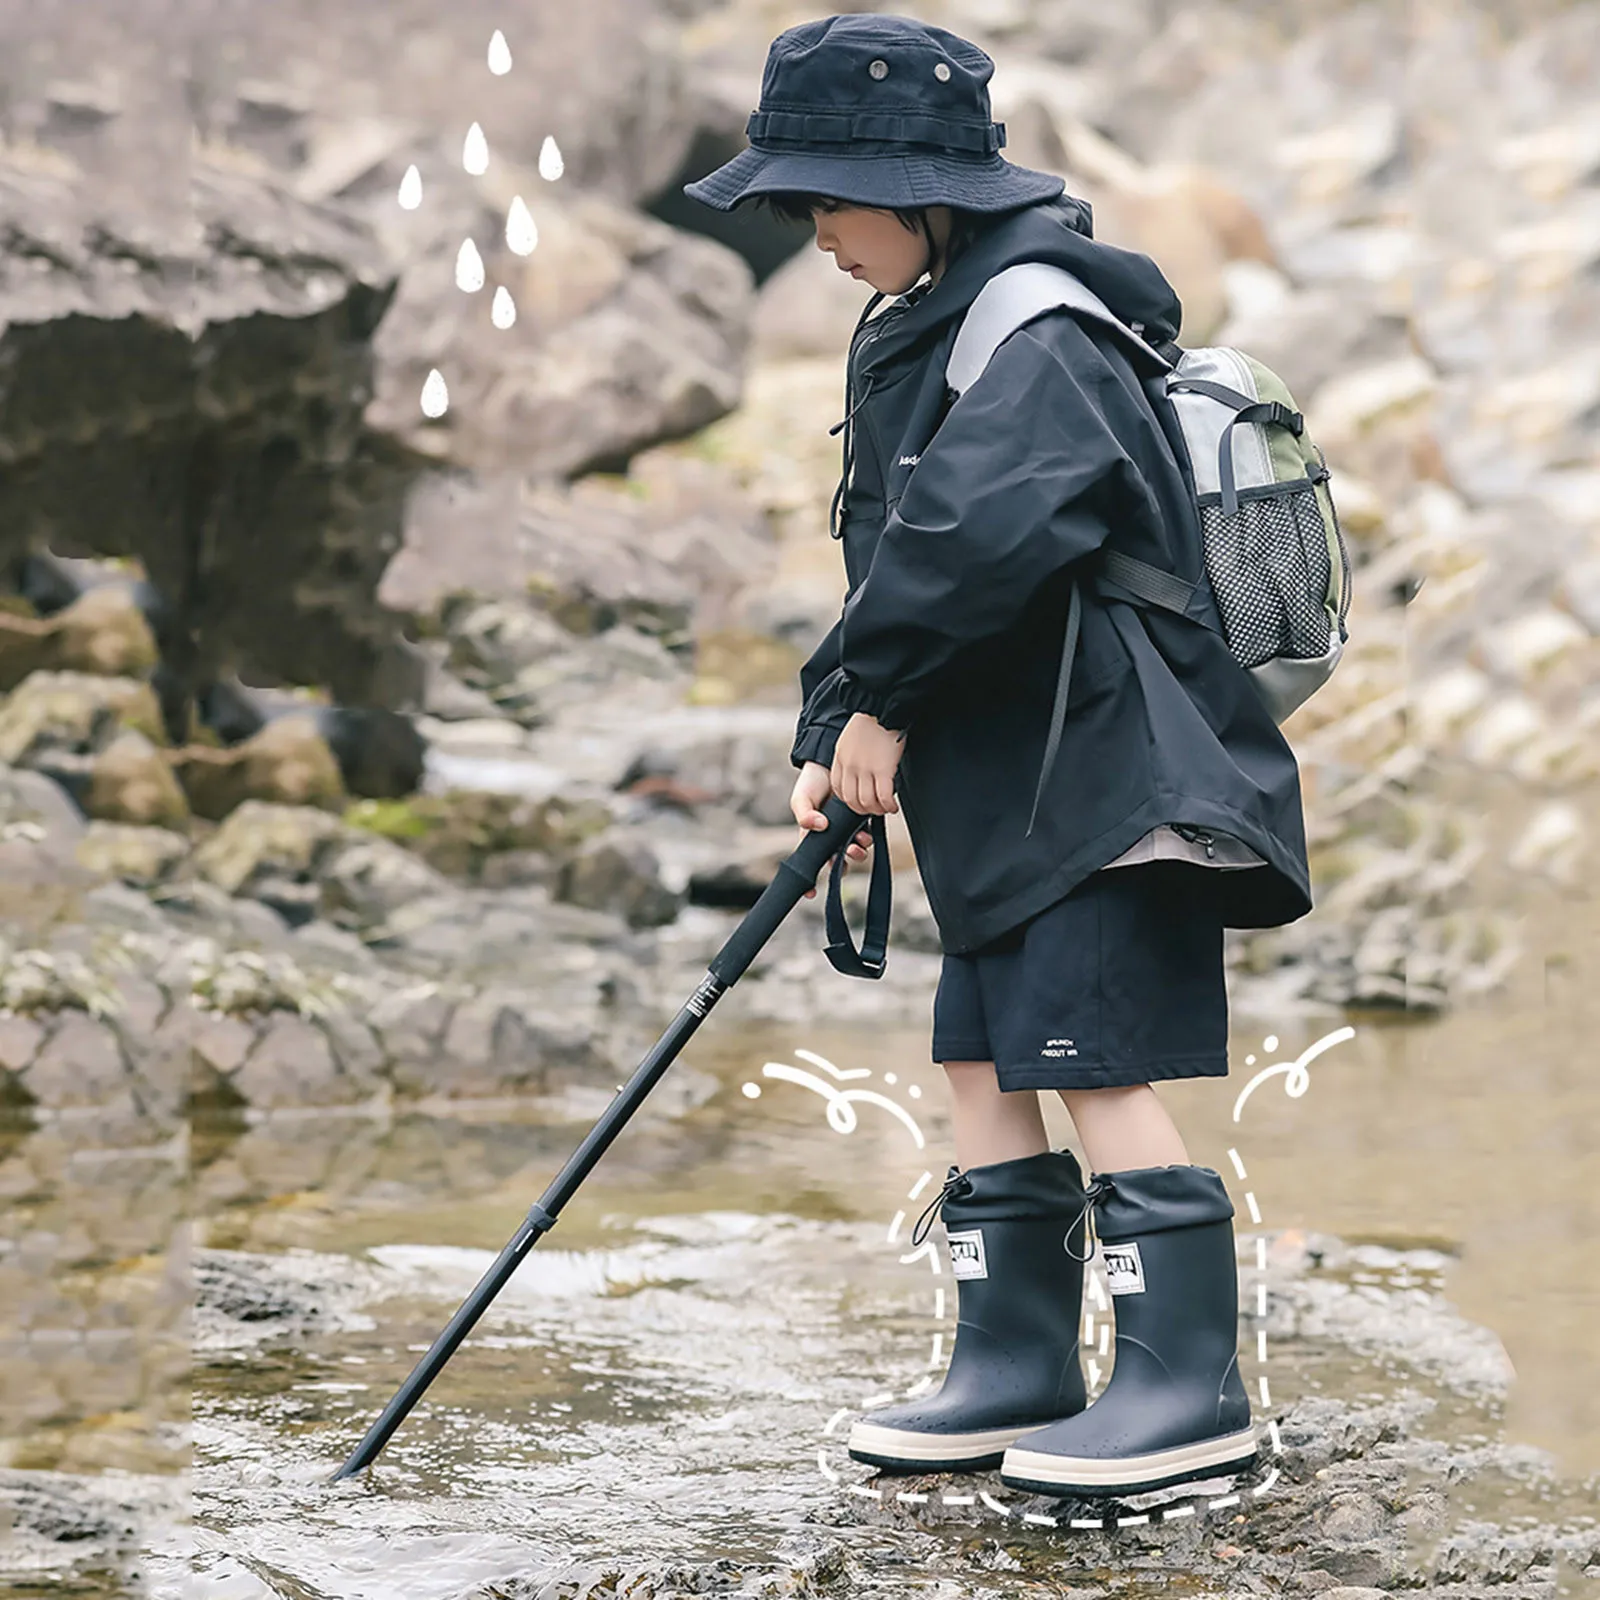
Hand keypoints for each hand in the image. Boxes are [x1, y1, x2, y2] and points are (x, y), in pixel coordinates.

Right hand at [791, 760, 873, 900]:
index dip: (809, 880)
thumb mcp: (801, 798)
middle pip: (836, 860)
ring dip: (857, 852)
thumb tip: (819, 827)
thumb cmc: (811, 782)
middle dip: (841, 865)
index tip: (809, 893)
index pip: (810, 862)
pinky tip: (865, 833)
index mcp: (812, 835)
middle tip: (845, 858)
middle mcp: (830, 836)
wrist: (829, 762)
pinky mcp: (861, 819)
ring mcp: (846, 829)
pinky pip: (865, 835)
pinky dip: (866, 838)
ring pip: (853, 850)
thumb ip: (804, 814)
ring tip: (859, 844)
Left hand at [831, 712, 903, 817]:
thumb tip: (859, 771)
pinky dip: (888, 806)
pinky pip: (883, 797)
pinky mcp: (882, 769)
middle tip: (874, 810)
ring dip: (877, 810)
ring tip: (885, 809)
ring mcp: (865, 768)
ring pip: (867, 802)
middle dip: (863, 810)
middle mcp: (849, 765)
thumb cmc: (875, 719)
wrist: (884, 706)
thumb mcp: (852, 737)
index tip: (859, 803)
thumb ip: (851, 755)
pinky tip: (893, 806)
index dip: (848, 801)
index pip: (838, 789)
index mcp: (840, 756)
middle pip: (851, 799)